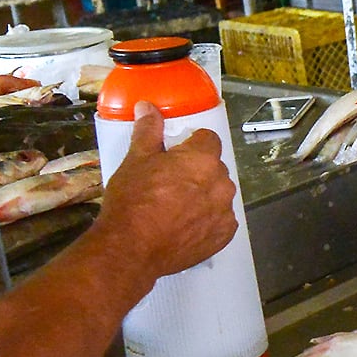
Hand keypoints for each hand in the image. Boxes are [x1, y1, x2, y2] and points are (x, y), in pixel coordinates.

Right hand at [95, 113, 236, 278]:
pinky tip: (184, 225)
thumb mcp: (136, 159)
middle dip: (197, 172)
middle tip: (171, 183)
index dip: (191, 145)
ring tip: (176, 207)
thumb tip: (148, 108)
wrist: (131, 248)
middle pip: (215, 168)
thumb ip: (148, 130)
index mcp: (203, 159)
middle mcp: (221, 183)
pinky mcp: (223, 236)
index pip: (208, 139)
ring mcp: (225, 212)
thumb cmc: (133, 201)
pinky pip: (220, 220)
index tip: (177, 154)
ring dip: (204, 196)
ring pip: (218, 194)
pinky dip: (207, 220)